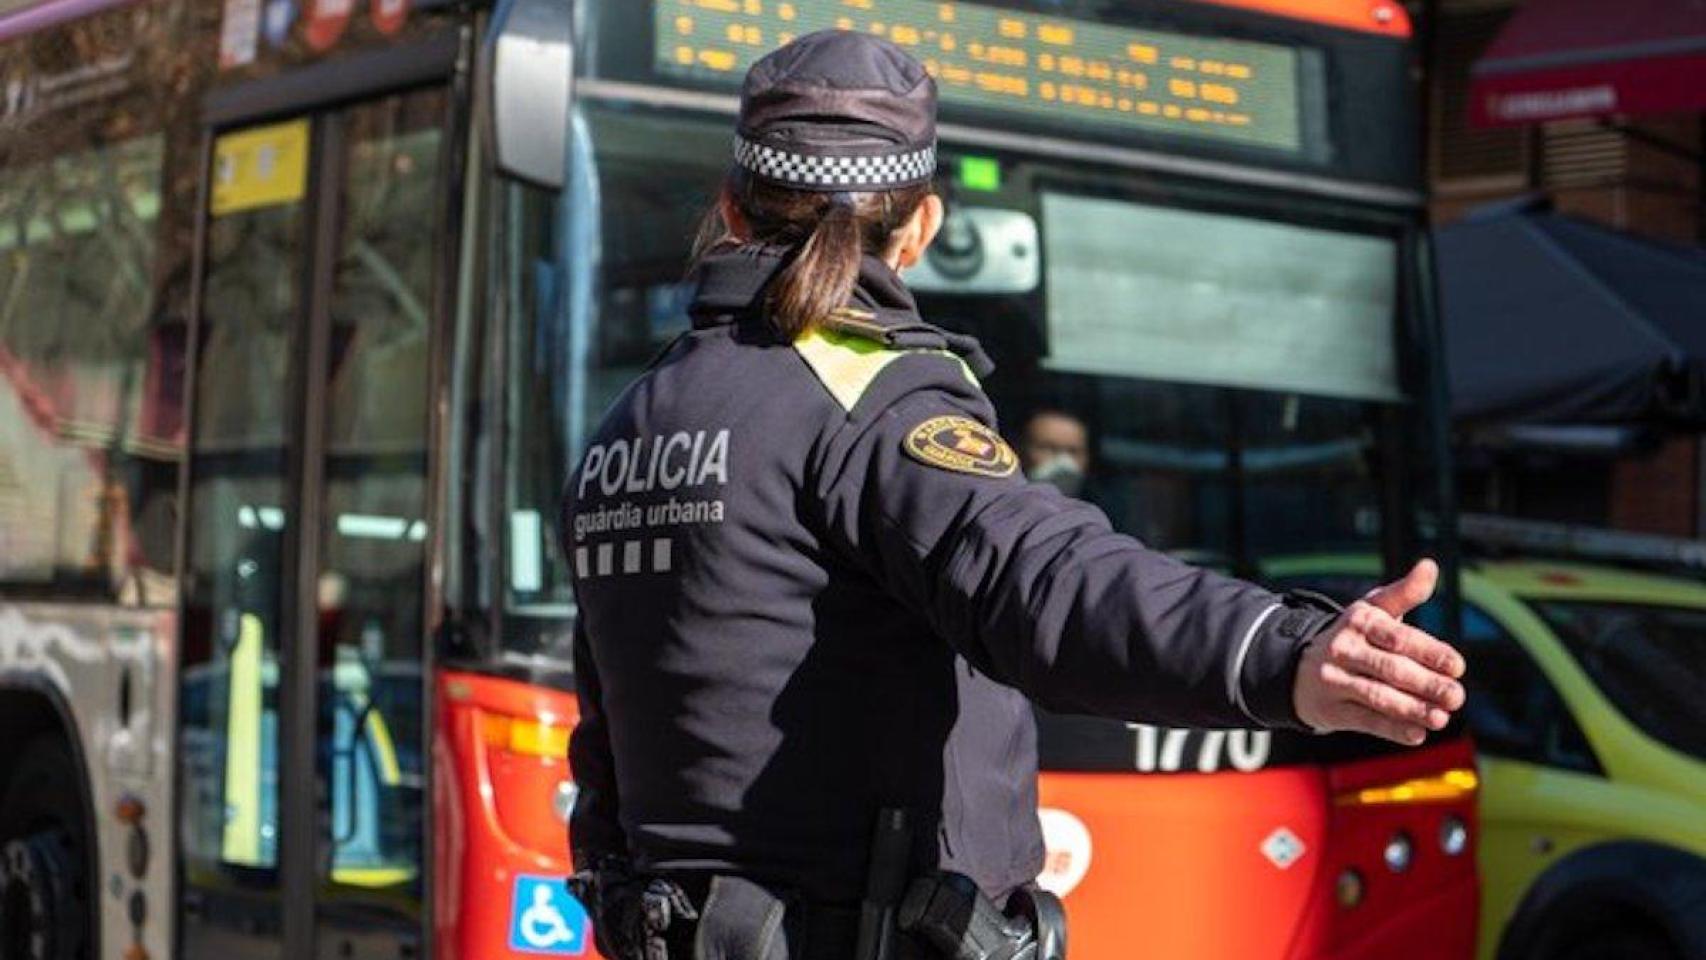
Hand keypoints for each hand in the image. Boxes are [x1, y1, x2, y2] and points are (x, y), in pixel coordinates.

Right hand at [1292, 560, 1466, 745]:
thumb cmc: (1353, 637)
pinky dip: (1392, 729)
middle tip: (1456, 696)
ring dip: (1413, 709)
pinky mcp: (1331, 709)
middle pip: (1390, 669)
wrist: (1298, 667)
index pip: (1398, 637)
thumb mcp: (1373, 611)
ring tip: (1442, 717)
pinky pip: (1365, 720)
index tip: (1457, 666)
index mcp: (1359, 622)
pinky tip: (1417, 734)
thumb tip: (1430, 565)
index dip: (1429, 652)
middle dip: (1427, 684)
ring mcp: (1334, 680)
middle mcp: (1344, 649)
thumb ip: (1405, 593)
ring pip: (1378, 696)